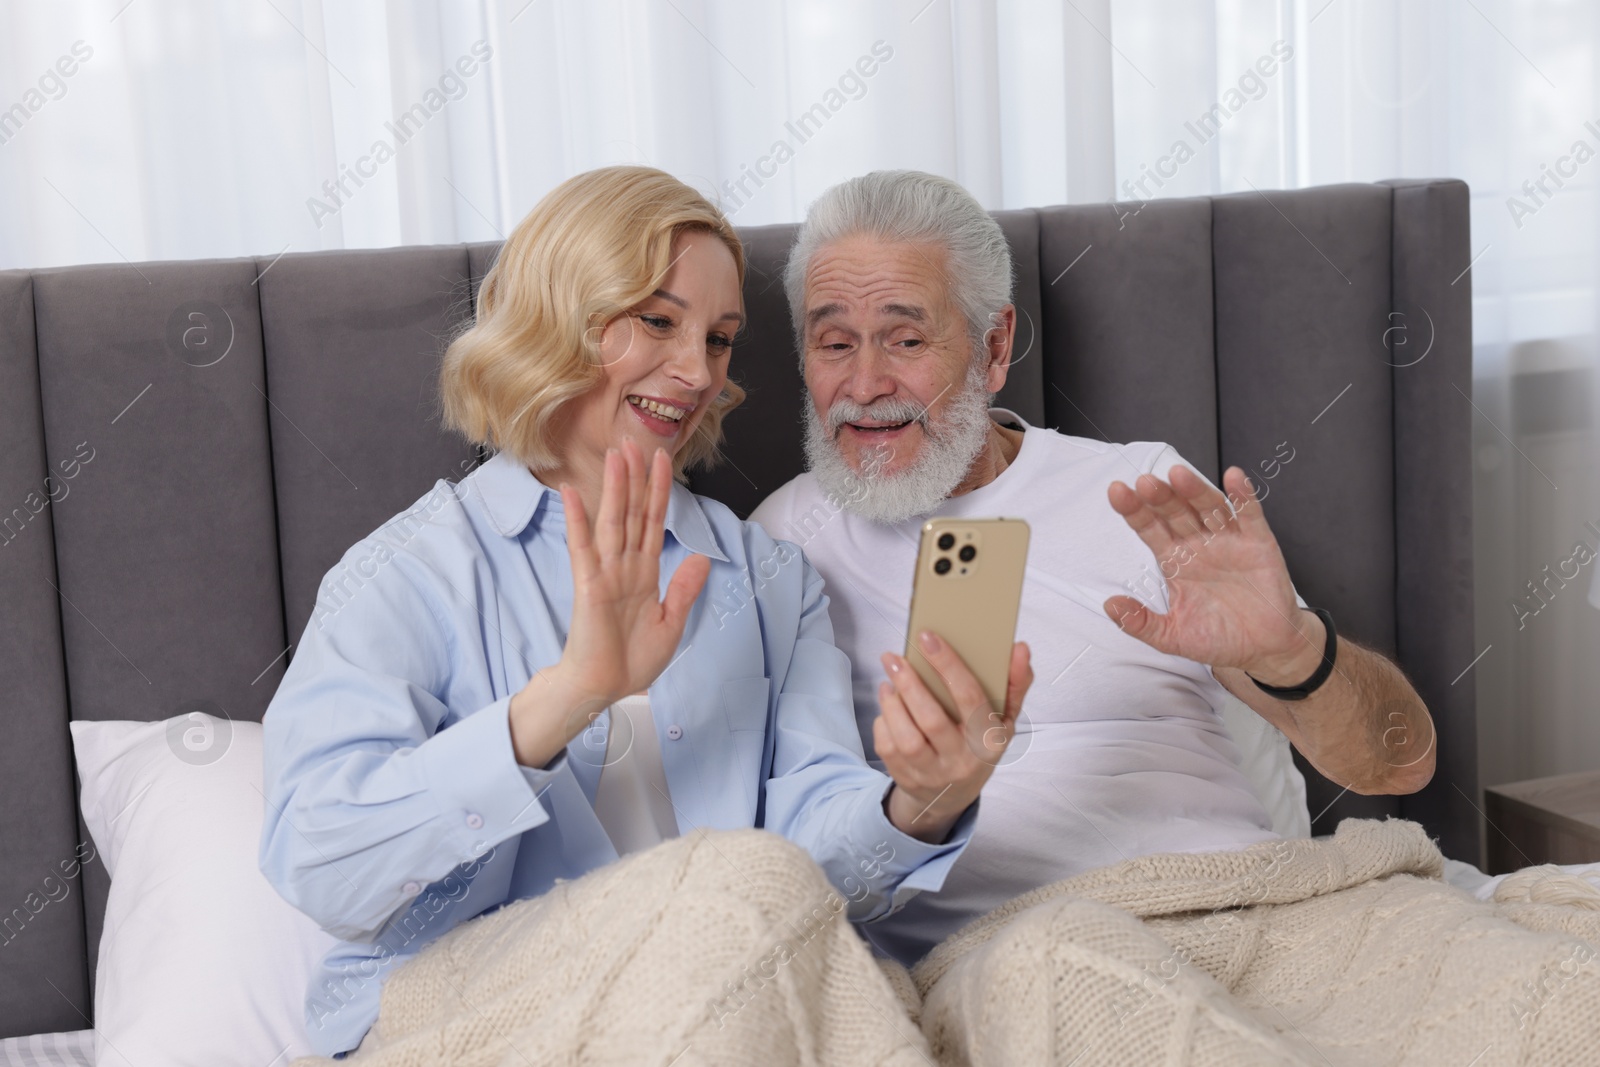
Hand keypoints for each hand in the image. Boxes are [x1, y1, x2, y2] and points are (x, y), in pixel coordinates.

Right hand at [509, 440, 709, 766]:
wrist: (605, 689)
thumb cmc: (631, 661)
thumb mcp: (671, 624)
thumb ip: (684, 589)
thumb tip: (702, 556)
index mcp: (645, 573)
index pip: (653, 523)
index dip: (658, 492)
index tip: (663, 460)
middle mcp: (624, 566)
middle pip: (632, 513)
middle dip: (636, 478)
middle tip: (637, 441)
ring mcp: (605, 573)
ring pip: (612, 522)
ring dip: (614, 488)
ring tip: (616, 455)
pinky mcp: (589, 586)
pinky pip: (583, 548)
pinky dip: (578, 521)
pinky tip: (572, 494)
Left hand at [874, 633, 1031, 842]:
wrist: (953, 795)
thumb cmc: (979, 743)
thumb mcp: (1004, 719)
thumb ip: (1015, 683)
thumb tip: (1020, 648)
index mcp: (990, 739)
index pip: (970, 697)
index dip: (949, 665)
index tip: (928, 637)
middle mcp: (962, 760)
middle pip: (932, 719)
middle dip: (909, 683)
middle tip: (892, 657)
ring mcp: (933, 774)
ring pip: (906, 738)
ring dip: (892, 704)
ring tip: (888, 680)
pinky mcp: (908, 780)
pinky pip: (888, 749)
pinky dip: (883, 723)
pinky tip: (887, 707)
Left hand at [1102, 465, 1322, 684]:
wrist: (1263, 650)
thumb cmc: (1219, 639)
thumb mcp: (1172, 636)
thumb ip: (1140, 622)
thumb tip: (1109, 605)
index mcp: (1175, 560)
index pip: (1150, 528)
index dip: (1134, 510)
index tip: (1117, 492)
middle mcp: (1198, 544)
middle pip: (1175, 512)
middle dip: (1160, 497)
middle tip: (1145, 482)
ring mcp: (1228, 541)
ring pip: (1208, 508)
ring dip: (1194, 490)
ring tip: (1177, 475)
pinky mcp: (1259, 544)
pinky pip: (1250, 515)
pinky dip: (1243, 495)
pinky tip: (1233, 477)